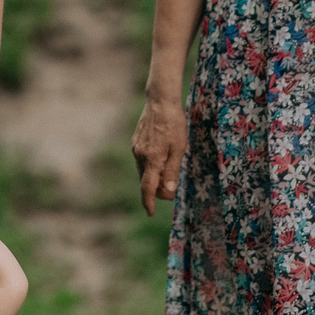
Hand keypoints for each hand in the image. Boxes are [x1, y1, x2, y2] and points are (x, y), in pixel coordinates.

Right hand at [131, 96, 188, 214]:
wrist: (160, 102)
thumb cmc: (174, 124)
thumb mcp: (179, 148)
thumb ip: (172, 170)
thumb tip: (169, 190)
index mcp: (152, 159)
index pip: (147, 187)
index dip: (148, 202)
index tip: (150, 212)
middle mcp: (140, 156)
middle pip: (145, 181)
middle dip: (156, 190)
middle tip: (171, 191)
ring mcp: (136, 148)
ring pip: (143, 171)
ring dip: (153, 178)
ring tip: (168, 174)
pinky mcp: (135, 142)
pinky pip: (141, 161)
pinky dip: (150, 167)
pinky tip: (160, 161)